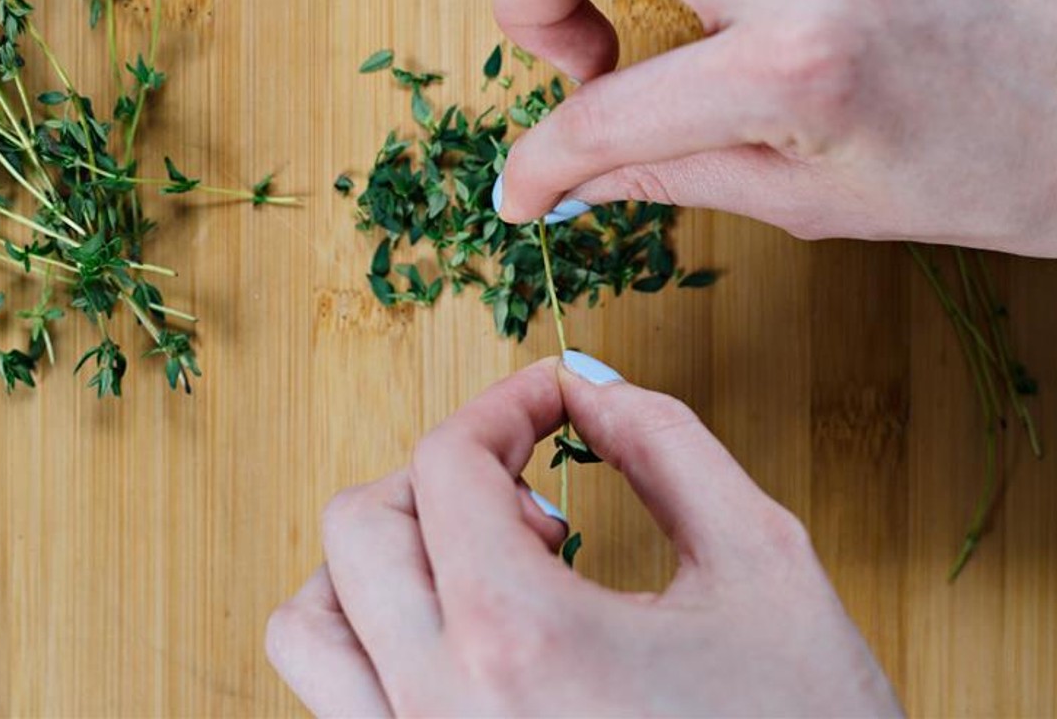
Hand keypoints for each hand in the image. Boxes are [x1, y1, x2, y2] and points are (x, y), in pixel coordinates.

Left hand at [266, 356, 900, 716]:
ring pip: (312, 628)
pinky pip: (344, 703)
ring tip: (479, 568)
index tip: (549, 402)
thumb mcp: (763, 565)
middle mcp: (438, 713)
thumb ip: (667, 446)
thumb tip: (588, 389)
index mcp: (519, 641)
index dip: (502, 406)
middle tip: (525, 493)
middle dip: (438, 476)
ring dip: (378, 565)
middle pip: (355, 529)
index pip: (446, 464)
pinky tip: (473, 642)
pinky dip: (378, 642)